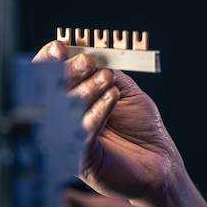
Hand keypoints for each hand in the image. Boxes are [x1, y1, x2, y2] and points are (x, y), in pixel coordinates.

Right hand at [33, 41, 206, 206]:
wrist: (158, 159)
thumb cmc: (140, 126)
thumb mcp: (124, 89)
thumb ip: (106, 71)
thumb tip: (87, 51)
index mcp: (69, 101)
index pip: (48, 79)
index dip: (49, 61)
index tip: (59, 46)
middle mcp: (63, 122)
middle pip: (50, 94)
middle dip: (68, 73)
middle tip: (86, 62)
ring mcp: (69, 142)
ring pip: (66, 112)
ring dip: (87, 90)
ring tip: (106, 78)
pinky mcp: (81, 160)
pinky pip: (83, 133)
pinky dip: (97, 111)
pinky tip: (112, 96)